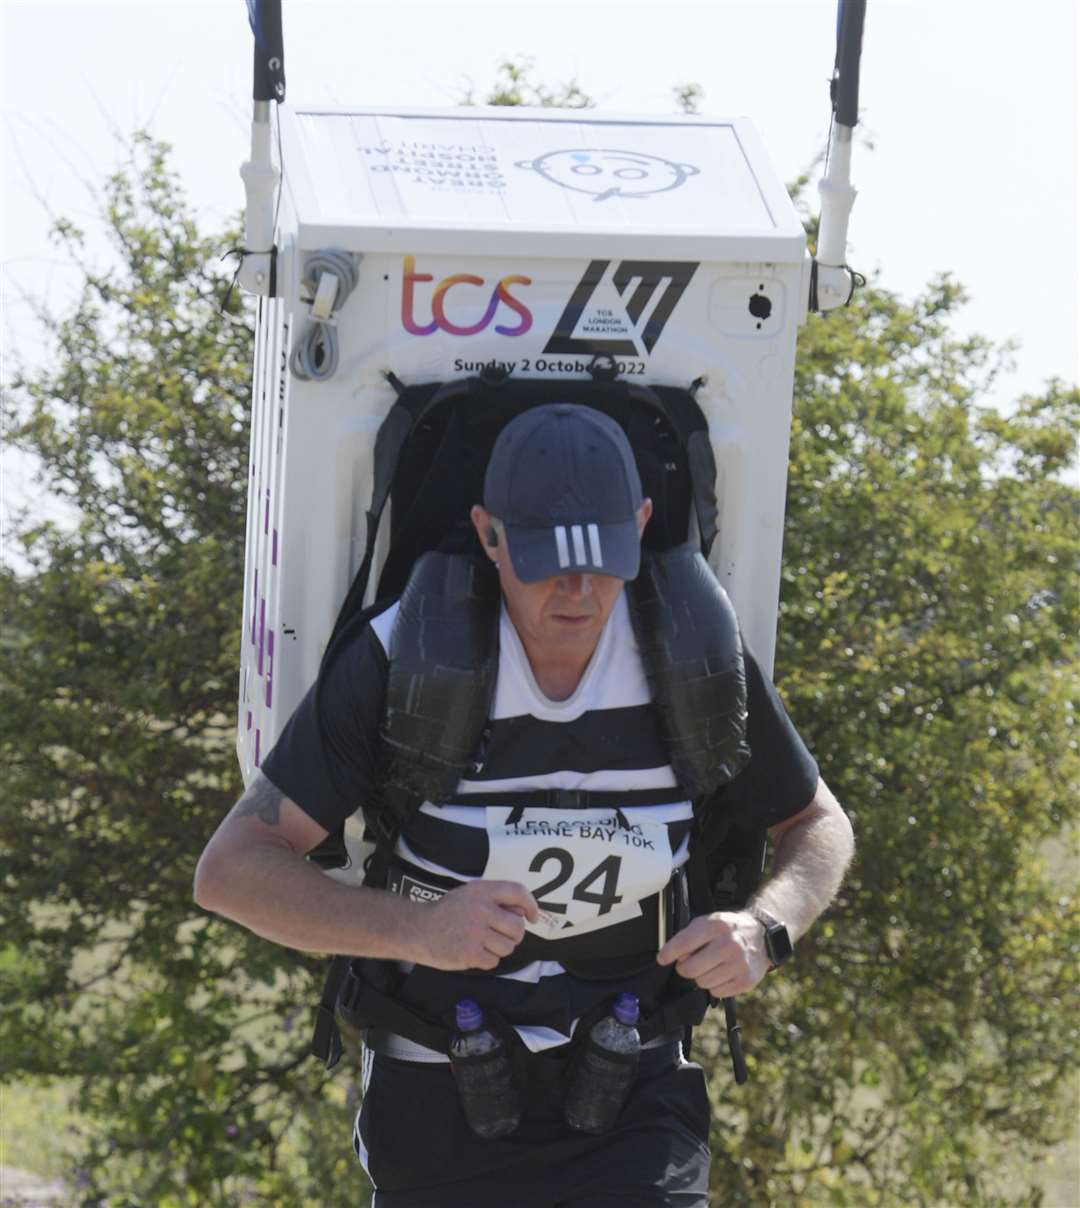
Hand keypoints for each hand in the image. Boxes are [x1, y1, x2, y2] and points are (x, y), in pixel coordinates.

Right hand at [412, 880, 538, 971]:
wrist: (418, 929)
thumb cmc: (449, 912)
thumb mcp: (470, 894)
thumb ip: (495, 899)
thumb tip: (523, 913)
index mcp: (482, 890)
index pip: (518, 892)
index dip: (531, 905)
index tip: (532, 916)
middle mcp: (481, 909)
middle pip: (518, 927)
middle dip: (513, 934)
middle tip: (499, 934)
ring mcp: (475, 932)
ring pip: (508, 947)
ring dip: (499, 948)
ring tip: (483, 943)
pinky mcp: (470, 953)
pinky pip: (494, 961)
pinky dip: (487, 960)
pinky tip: (473, 952)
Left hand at [656, 910, 769, 996]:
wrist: (761, 936)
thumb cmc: (729, 929)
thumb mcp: (708, 922)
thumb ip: (689, 936)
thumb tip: (674, 957)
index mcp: (716, 926)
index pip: (684, 943)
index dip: (669, 953)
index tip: (662, 958)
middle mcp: (729, 944)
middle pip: (690, 968)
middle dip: (684, 967)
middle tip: (690, 962)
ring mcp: (739, 964)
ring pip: (702, 982)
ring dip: (701, 976)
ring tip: (711, 965)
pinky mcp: (745, 980)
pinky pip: (716, 992)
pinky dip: (715, 985)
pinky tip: (722, 973)